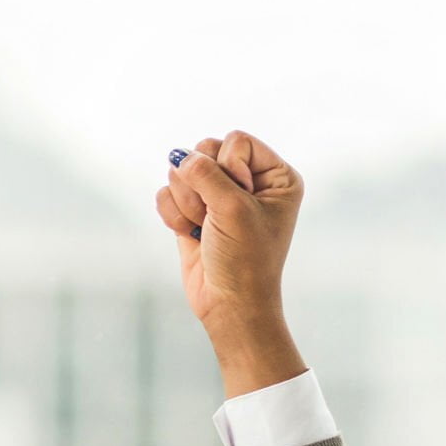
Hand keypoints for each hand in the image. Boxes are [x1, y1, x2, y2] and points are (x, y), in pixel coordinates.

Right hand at [153, 131, 304, 332]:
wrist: (229, 305)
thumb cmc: (245, 260)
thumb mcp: (232, 208)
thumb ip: (205, 170)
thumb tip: (178, 156)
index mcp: (277, 176)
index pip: (237, 140)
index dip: (230, 168)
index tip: (243, 204)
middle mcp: (250, 180)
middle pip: (206, 149)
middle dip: (204, 185)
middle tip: (219, 219)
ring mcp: (219, 194)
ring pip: (182, 169)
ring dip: (189, 203)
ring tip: (207, 229)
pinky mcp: (194, 208)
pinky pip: (168, 190)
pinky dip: (174, 214)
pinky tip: (191, 234)